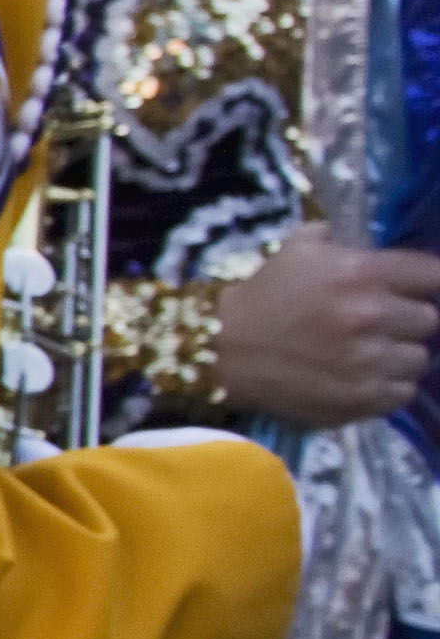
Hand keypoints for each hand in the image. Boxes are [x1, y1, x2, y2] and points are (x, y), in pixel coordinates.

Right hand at [206, 225, 439, 426]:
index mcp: (361, 272)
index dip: (423, 281)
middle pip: (428, 319)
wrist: (220, 351)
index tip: (410, 288)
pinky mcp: (361, 399)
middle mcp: (372, 315)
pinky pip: (401, 392)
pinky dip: (386, 386)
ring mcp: (369, 362)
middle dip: (405, 320)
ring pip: (418, 359)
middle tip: (378, 324)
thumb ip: (339, 240)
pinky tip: (360, 377)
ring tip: (368, 354)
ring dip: (397, 356)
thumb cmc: (261, 296)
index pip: (433, 274)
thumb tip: (369, 240)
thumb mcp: (295, 250)